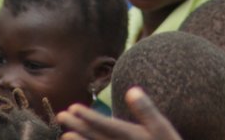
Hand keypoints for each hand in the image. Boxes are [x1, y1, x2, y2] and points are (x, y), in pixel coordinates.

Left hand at [57, 88, 181, 139]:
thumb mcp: (163, 128)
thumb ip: (146, 110)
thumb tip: (131, 90)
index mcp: (132, 136)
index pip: (105, 125)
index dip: (88, 116)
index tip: (73, 108)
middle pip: (96, 137)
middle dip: (78, 126)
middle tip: (61, 115)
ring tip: (64, 136)